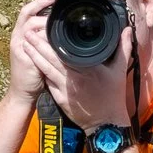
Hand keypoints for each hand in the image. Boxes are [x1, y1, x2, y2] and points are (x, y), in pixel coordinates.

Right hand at [6, 0, 54, 103]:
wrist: (23, 90)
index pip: (27, 11)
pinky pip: (35, 43)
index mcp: (20, 33)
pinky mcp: (22, 55)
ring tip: (59, 32)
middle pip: (31, 17)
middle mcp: (17, 37)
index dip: (39, 2)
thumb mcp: (39, 50)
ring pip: (32, 27)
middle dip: (46, 16)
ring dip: (46, 28)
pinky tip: (57, 41)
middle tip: (60, 19)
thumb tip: (60, 28)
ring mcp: (18, 45)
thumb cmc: (34, 71)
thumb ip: (45, 38)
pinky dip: (46, 41)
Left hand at [20, 10, 134, 131]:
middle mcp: (74, 77)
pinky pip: (48, 83)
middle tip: (28, 32)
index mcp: (88, 68)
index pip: (66, 51)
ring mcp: (65, 89)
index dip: (53, 40)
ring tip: (25, 44)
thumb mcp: (121, 70)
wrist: (106, 124)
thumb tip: (127, 29)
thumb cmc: (114, 96)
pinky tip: (32, 64)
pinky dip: (40, 73)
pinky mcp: (60, 99)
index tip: (45, 29)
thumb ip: (123, 48)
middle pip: (51, 58)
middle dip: (38, 45)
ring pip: (46, 70)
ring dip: (34, 57)